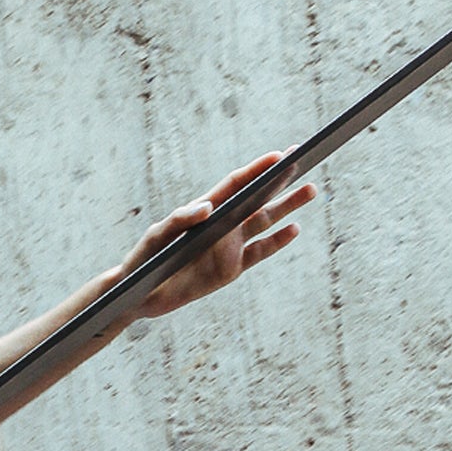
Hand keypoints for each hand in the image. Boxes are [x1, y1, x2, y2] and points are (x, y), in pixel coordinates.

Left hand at [123, 152, 316, 320]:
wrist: (141, 294)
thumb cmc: (145, 258)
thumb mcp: (158, 236)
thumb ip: (180, 219)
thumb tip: (207, 207)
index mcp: (206, 210)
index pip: (235, 184)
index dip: (256, 170)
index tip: (279, 156)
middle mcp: (222, 224)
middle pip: (257, 198)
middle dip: (280, 180)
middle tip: (303, 161)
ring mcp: (229, 246)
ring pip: (264, 222)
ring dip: (287, 207)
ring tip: (310, 189)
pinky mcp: (231, 269)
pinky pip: (259, 253)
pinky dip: (277, 242)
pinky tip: (294, 229)